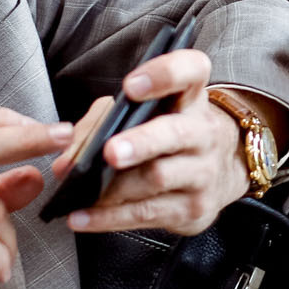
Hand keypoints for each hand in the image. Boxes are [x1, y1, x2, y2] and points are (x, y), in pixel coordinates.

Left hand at [50, 48, 245, 234]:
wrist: (219, 170)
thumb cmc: (170, 133)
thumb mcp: (144, 112)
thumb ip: (103, 120)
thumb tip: (69, 155)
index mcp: (190, 97)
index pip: (190, 71)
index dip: (163, 75)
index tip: (131, 86)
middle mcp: (203, 133)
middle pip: (174, 134)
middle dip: (141, 143)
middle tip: (111, 151)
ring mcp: (202, 173)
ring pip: (157, 178)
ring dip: (115, 186)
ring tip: (84, 188)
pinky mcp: (192, 209)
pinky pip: (146, 214)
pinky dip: (109, 217)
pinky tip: (83, 216)